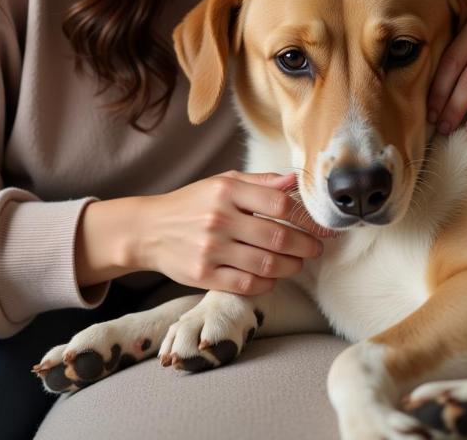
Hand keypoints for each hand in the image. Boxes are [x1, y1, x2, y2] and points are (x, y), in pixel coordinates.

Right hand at [134, 171, 338, 295]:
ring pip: (266, 264)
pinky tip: (272, 276)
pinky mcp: (203, 276)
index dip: (305, 217)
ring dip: (291, 266)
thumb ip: (260, 182)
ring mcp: (211, 250)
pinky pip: (247, 285)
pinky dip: (267, 283)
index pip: (279, 204)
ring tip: (298, 263)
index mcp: (226, 191)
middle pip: (278, 237)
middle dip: (305, 245)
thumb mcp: (222, 183)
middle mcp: (219, 219)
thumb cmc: (192, 203)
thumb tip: (294, 180)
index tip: (317, 225)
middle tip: (316, 248)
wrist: (149, 230)